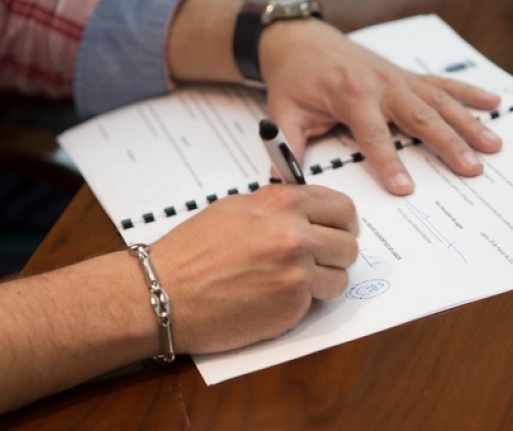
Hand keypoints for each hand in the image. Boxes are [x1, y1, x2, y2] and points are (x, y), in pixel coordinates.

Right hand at [149, 184, 358, 353]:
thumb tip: (309, 214)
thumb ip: (279, 208)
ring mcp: (297, 274)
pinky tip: (272, 297)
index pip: (342, 208)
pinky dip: (301, 303)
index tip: (338, 230)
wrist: (163, 292)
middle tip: (319, 260)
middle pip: (349, 245)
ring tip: (291, 281)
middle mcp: (296, 236)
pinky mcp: (291, 308)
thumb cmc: (192, 250)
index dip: (343, 222)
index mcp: (283, 204)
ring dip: (323, 282)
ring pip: (340, 278)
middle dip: (337, 254)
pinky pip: (316, 304)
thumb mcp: (237, 208)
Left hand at [260, 18, 502, 195]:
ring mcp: (398, 77)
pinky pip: (441, 84)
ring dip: (468, 123)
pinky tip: (495, 103)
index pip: (373, 135)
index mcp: (351, 95)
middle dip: (448, 144)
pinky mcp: (406, 75)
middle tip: (471, 169)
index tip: (405, 190)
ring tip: (493, 146)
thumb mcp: (283, 112)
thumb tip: (283, 185)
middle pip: (420, 118)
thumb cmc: (294, 79)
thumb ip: (287, 147)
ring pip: (439, 101)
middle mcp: (382, 84)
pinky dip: (469, 92)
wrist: (301, 40)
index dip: (389, 162)